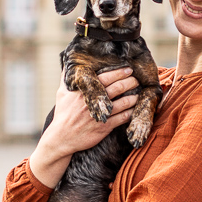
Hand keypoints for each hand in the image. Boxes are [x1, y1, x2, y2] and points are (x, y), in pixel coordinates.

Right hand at [29, 67, 137, 187]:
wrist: (62, 138)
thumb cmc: (63, 114)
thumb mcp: (62, 93)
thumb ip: (66, 77)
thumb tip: (68, 63)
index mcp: (84, 91)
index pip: (105, 78)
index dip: (118, 72)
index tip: (128, 69)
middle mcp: (93, 102)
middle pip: (117, 88)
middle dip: (130, 82)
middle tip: (137, 79)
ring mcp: (100, 114)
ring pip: (123, 103)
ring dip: (134, 97)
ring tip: (140, 93)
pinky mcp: (105, 127)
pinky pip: (122, 118)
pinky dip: (131, 112)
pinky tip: (135, 109)